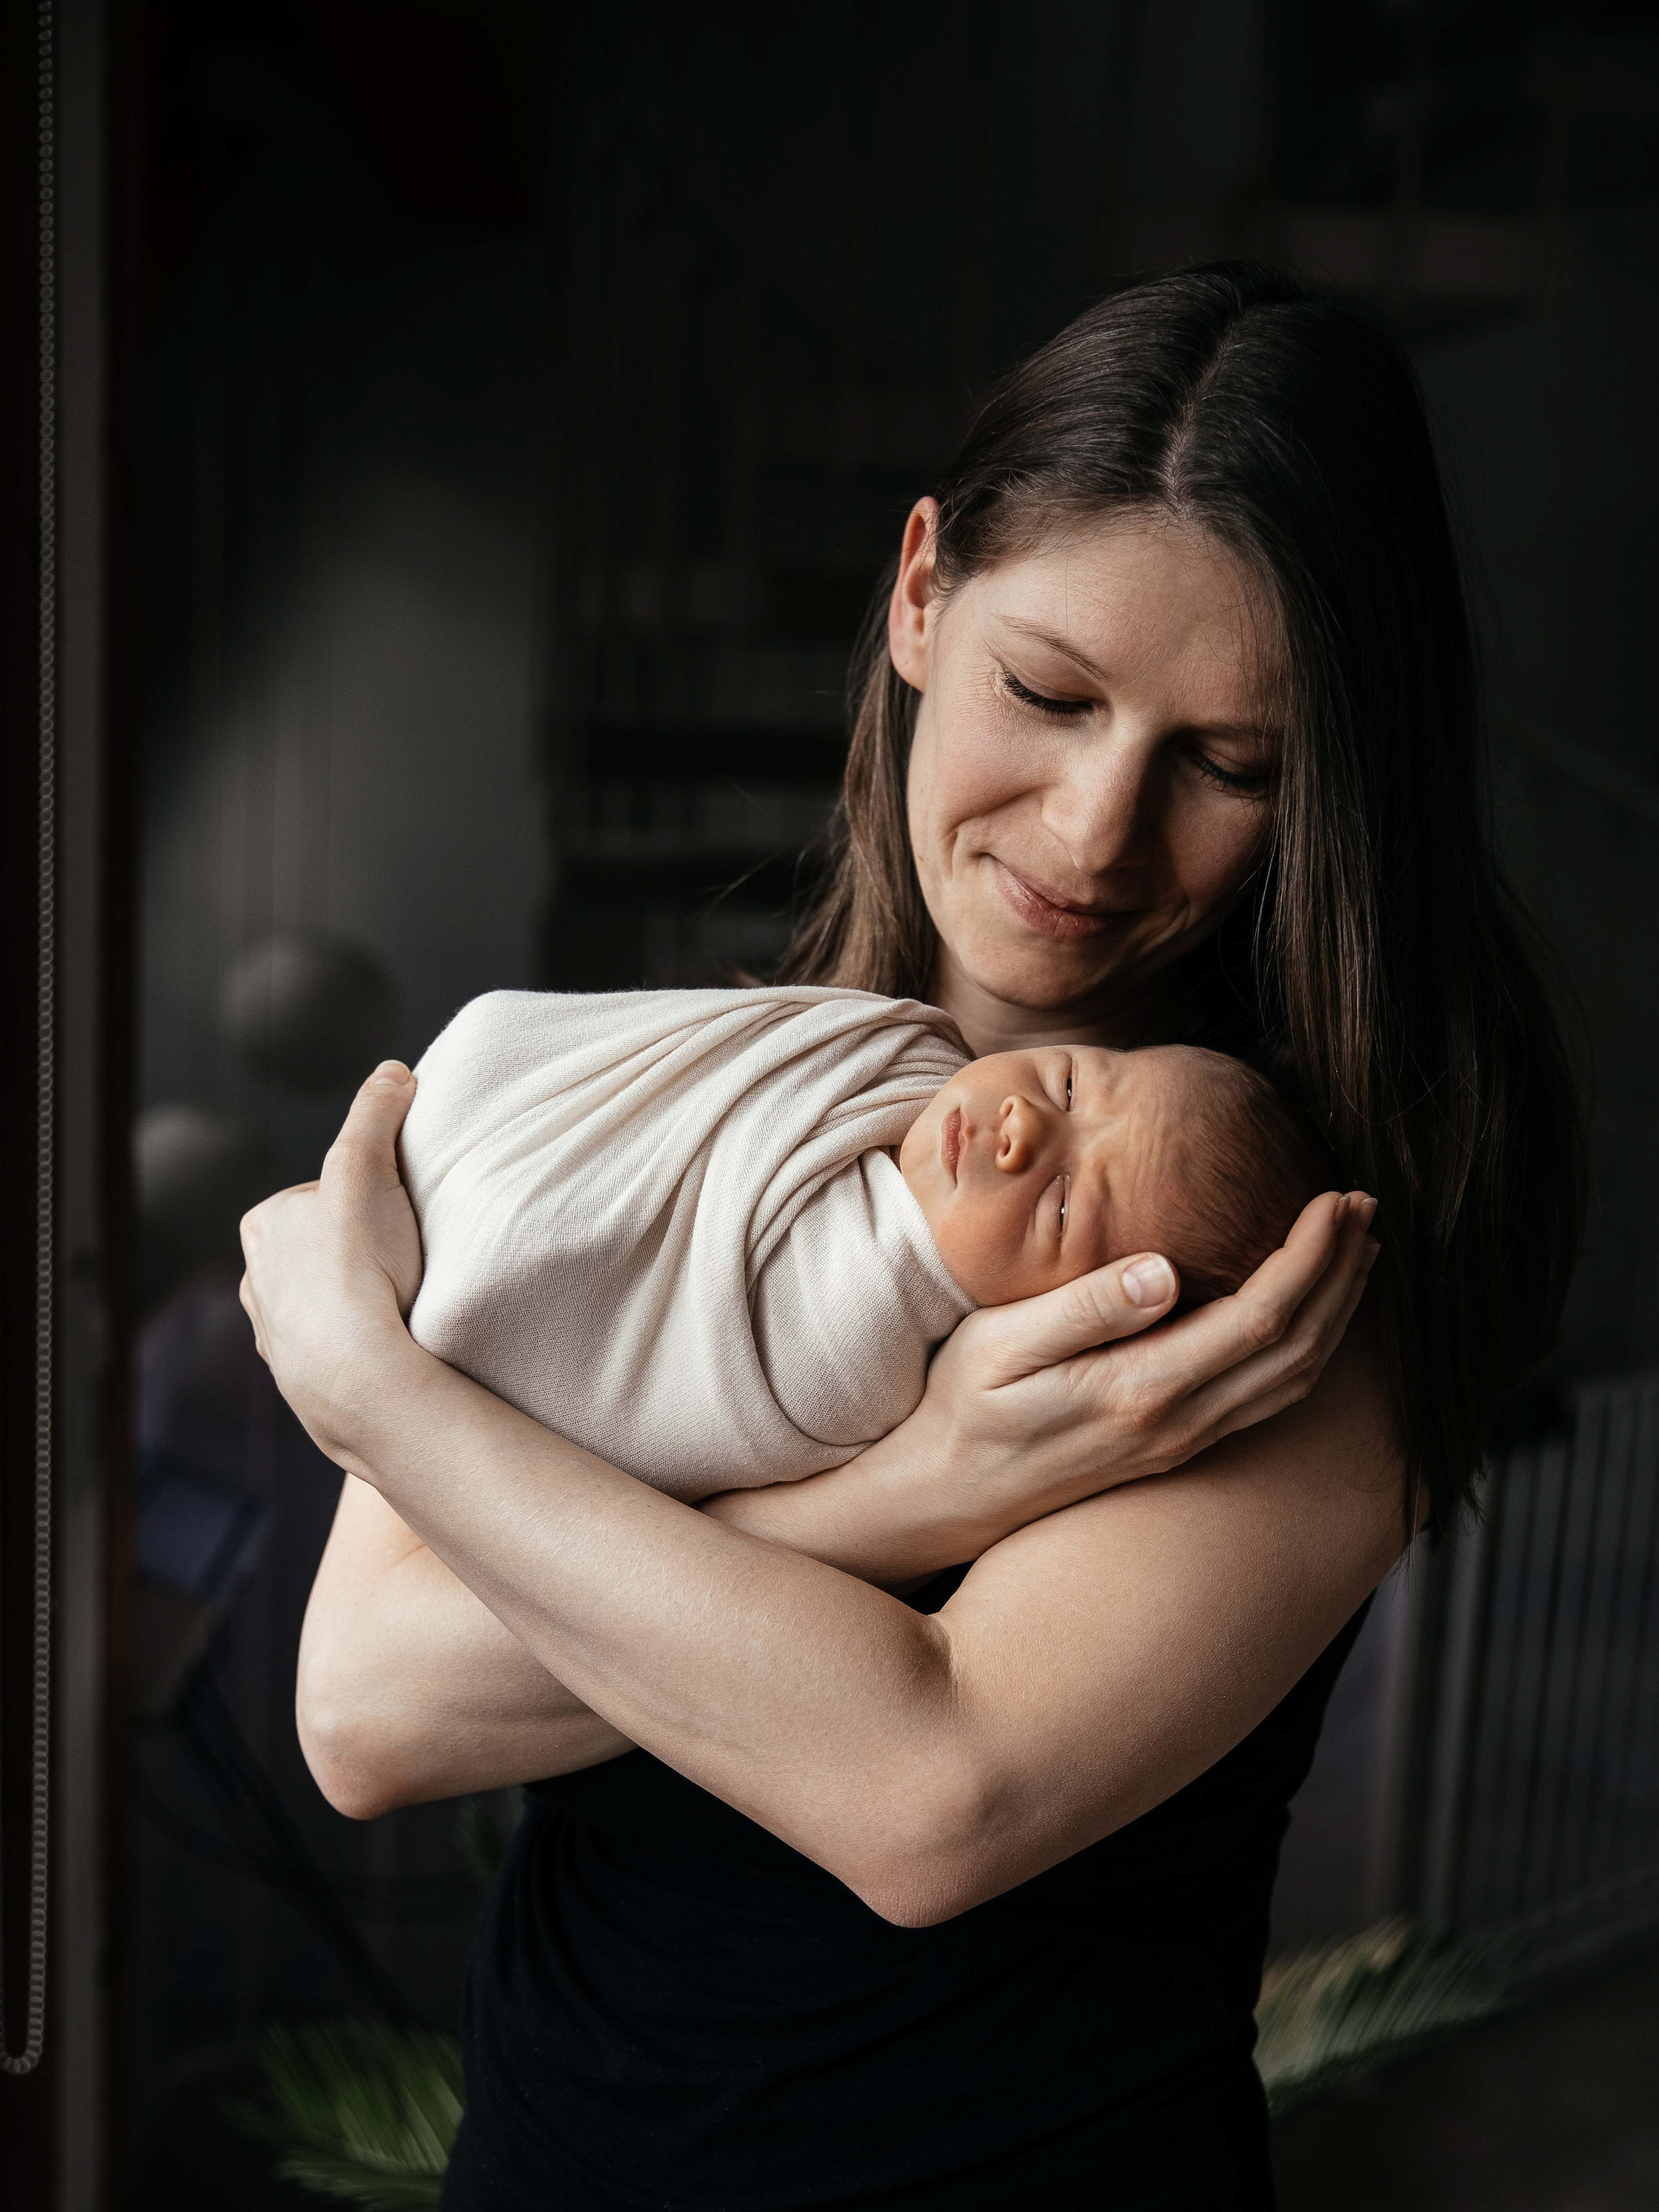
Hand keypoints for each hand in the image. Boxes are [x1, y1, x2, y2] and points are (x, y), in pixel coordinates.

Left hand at [239, 1061, 426, 1461]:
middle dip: (358, 1247)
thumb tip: (391, 1071)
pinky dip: (355, 1341)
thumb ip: (375, 1115)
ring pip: (323, 1297)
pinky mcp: (297, 1378)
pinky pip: (331, 1347)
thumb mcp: (367, 1170)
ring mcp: (274, 1333)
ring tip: (397, 1301)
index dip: (369, 1195)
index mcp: (263, 1224)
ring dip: (356, 1296)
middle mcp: (255, 1279)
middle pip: (323, 1244)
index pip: (325, 1190)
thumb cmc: (357, 1269)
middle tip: (402, 1255)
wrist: (357, 1375)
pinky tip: (385, 1340)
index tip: (398, 1212)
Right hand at [895, 1190, 1378, 1545]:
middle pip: (1299, 1350)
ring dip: (1336, 1313)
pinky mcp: (1177, 1445)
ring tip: (1356, 1252)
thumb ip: (1085, 1309)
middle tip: (1365, 1208)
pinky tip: (1308, 1314)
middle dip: (1343, 1276)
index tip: (1335, 1200)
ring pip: (1294, 1380)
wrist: (944, 1496)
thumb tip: (1165, 1273)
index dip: (1310, 1257)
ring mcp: (1184, 1441)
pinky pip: (1270, 1396)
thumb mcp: (1000, 1345)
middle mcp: (1180, 1424)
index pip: (1261, 1317)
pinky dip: (1309, 1348)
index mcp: (1144, 1389)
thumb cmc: (963, 1408)